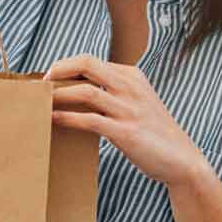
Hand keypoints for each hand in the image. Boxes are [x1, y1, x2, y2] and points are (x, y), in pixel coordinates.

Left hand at [45, 55, 206, 186]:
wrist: (182, 160)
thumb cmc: (154, 133)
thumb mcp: (138, 102)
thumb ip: (115, 93)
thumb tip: (78, 92)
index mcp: (132, 76)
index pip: (91, 61)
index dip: (65, 66)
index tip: (48, 77)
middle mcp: (131, 87)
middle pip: (86, 64)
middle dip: (58, 70)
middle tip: (40, 84)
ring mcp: (129, 109)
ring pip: (85, 91)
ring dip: (58, 96)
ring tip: (39, 103)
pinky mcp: (125, 132)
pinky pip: (89, 120)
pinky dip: (67, 118)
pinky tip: (53, 120)